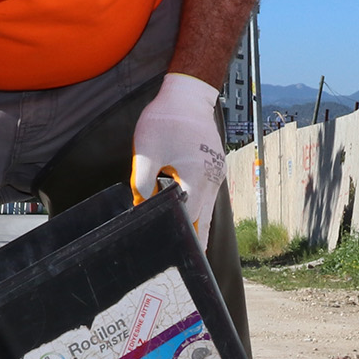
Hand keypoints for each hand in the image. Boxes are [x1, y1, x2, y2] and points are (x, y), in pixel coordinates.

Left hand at [128, 72, 227, 248]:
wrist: (188, 94)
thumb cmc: (166, 118)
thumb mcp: (146, 150)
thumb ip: (142, 181)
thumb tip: (140, 207)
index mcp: (197, 178)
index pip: (191, 219)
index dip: (181, 237)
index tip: (173, 255)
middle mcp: (212, 180)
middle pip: (205, 221)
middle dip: (195, 241)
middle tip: (186, 264)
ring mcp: (217, 174)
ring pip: (209, 210)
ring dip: (198, 225)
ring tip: (185, 246)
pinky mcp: (215, 168)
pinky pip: (208, 197)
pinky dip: (200, 210)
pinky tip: (187, 217)